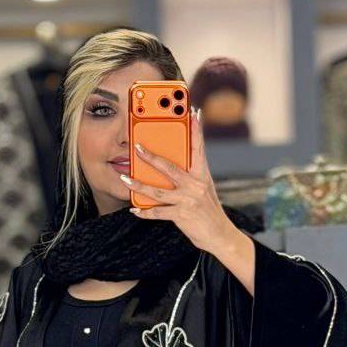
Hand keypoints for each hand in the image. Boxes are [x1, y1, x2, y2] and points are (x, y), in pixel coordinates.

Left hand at [122, 109, 235, 255]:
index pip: (198, 147)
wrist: (221, 236)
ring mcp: (188, 200)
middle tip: (137, 146)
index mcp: (202, 175)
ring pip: (158, 191)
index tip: (192, 111)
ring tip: (125, 178)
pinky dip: (145, 212)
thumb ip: (191, 176)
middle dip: (151, 156)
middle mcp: (196, 185)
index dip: (196, 129)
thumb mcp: (204, 189)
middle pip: (170, 167)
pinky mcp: (182, 215)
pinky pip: (158, 212)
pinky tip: (134, 210)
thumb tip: (170, 167)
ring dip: (139, 185)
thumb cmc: (209, 211)